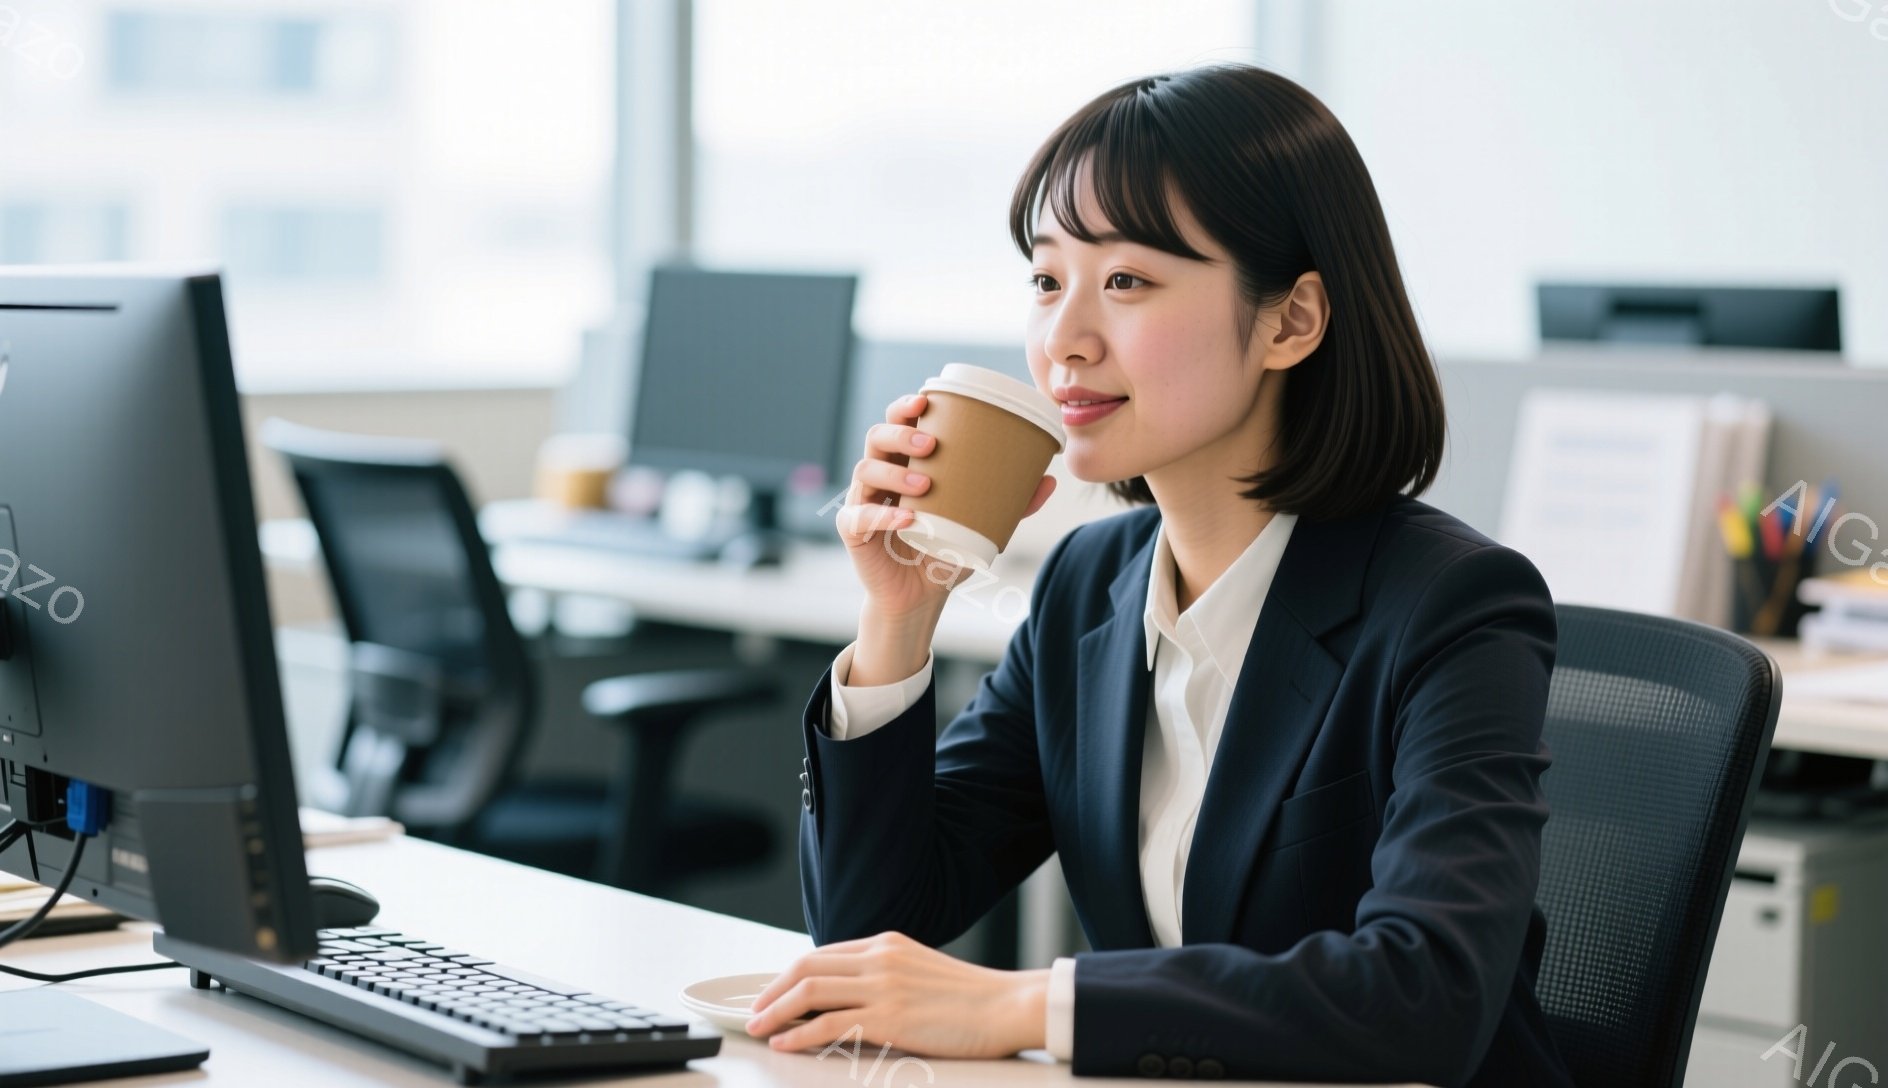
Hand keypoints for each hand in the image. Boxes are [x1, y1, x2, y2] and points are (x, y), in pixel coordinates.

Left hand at [745, 931, 1049, 1058]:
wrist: (1007, 1006)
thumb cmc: (971, 998)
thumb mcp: (920, 970)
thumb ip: (886, 975)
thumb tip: (849, 996)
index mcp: (886, 944)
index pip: (822, 953)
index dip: (789, 975)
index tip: (772, 992)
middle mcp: (880, 959)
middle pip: (807, 967)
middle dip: (772, 991)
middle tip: (755, 1011)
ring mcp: (883, 987)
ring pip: (811, 991)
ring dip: (777, 1011)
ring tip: (760, 1027)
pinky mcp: (889, 1018)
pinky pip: (830, 1024)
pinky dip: (800, 1034)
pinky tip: (786, 1043)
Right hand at [835, 393, 1055, 620]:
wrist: (920, 596)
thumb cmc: (945, 550)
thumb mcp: (983, 525)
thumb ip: (1013, 504)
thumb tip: (1049, 480)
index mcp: (905, 463)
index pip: (897, 423)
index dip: (905, 407)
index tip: (925, 400)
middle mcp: (880, 476)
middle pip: (877, 438)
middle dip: (900, 434)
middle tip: (931, 443)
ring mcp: (863, 501)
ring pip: (865, 471)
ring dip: (894, 473)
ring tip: (925, 484)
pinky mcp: (853, 531)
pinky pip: (858, 517)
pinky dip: (881, 516)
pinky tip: (906, 519)